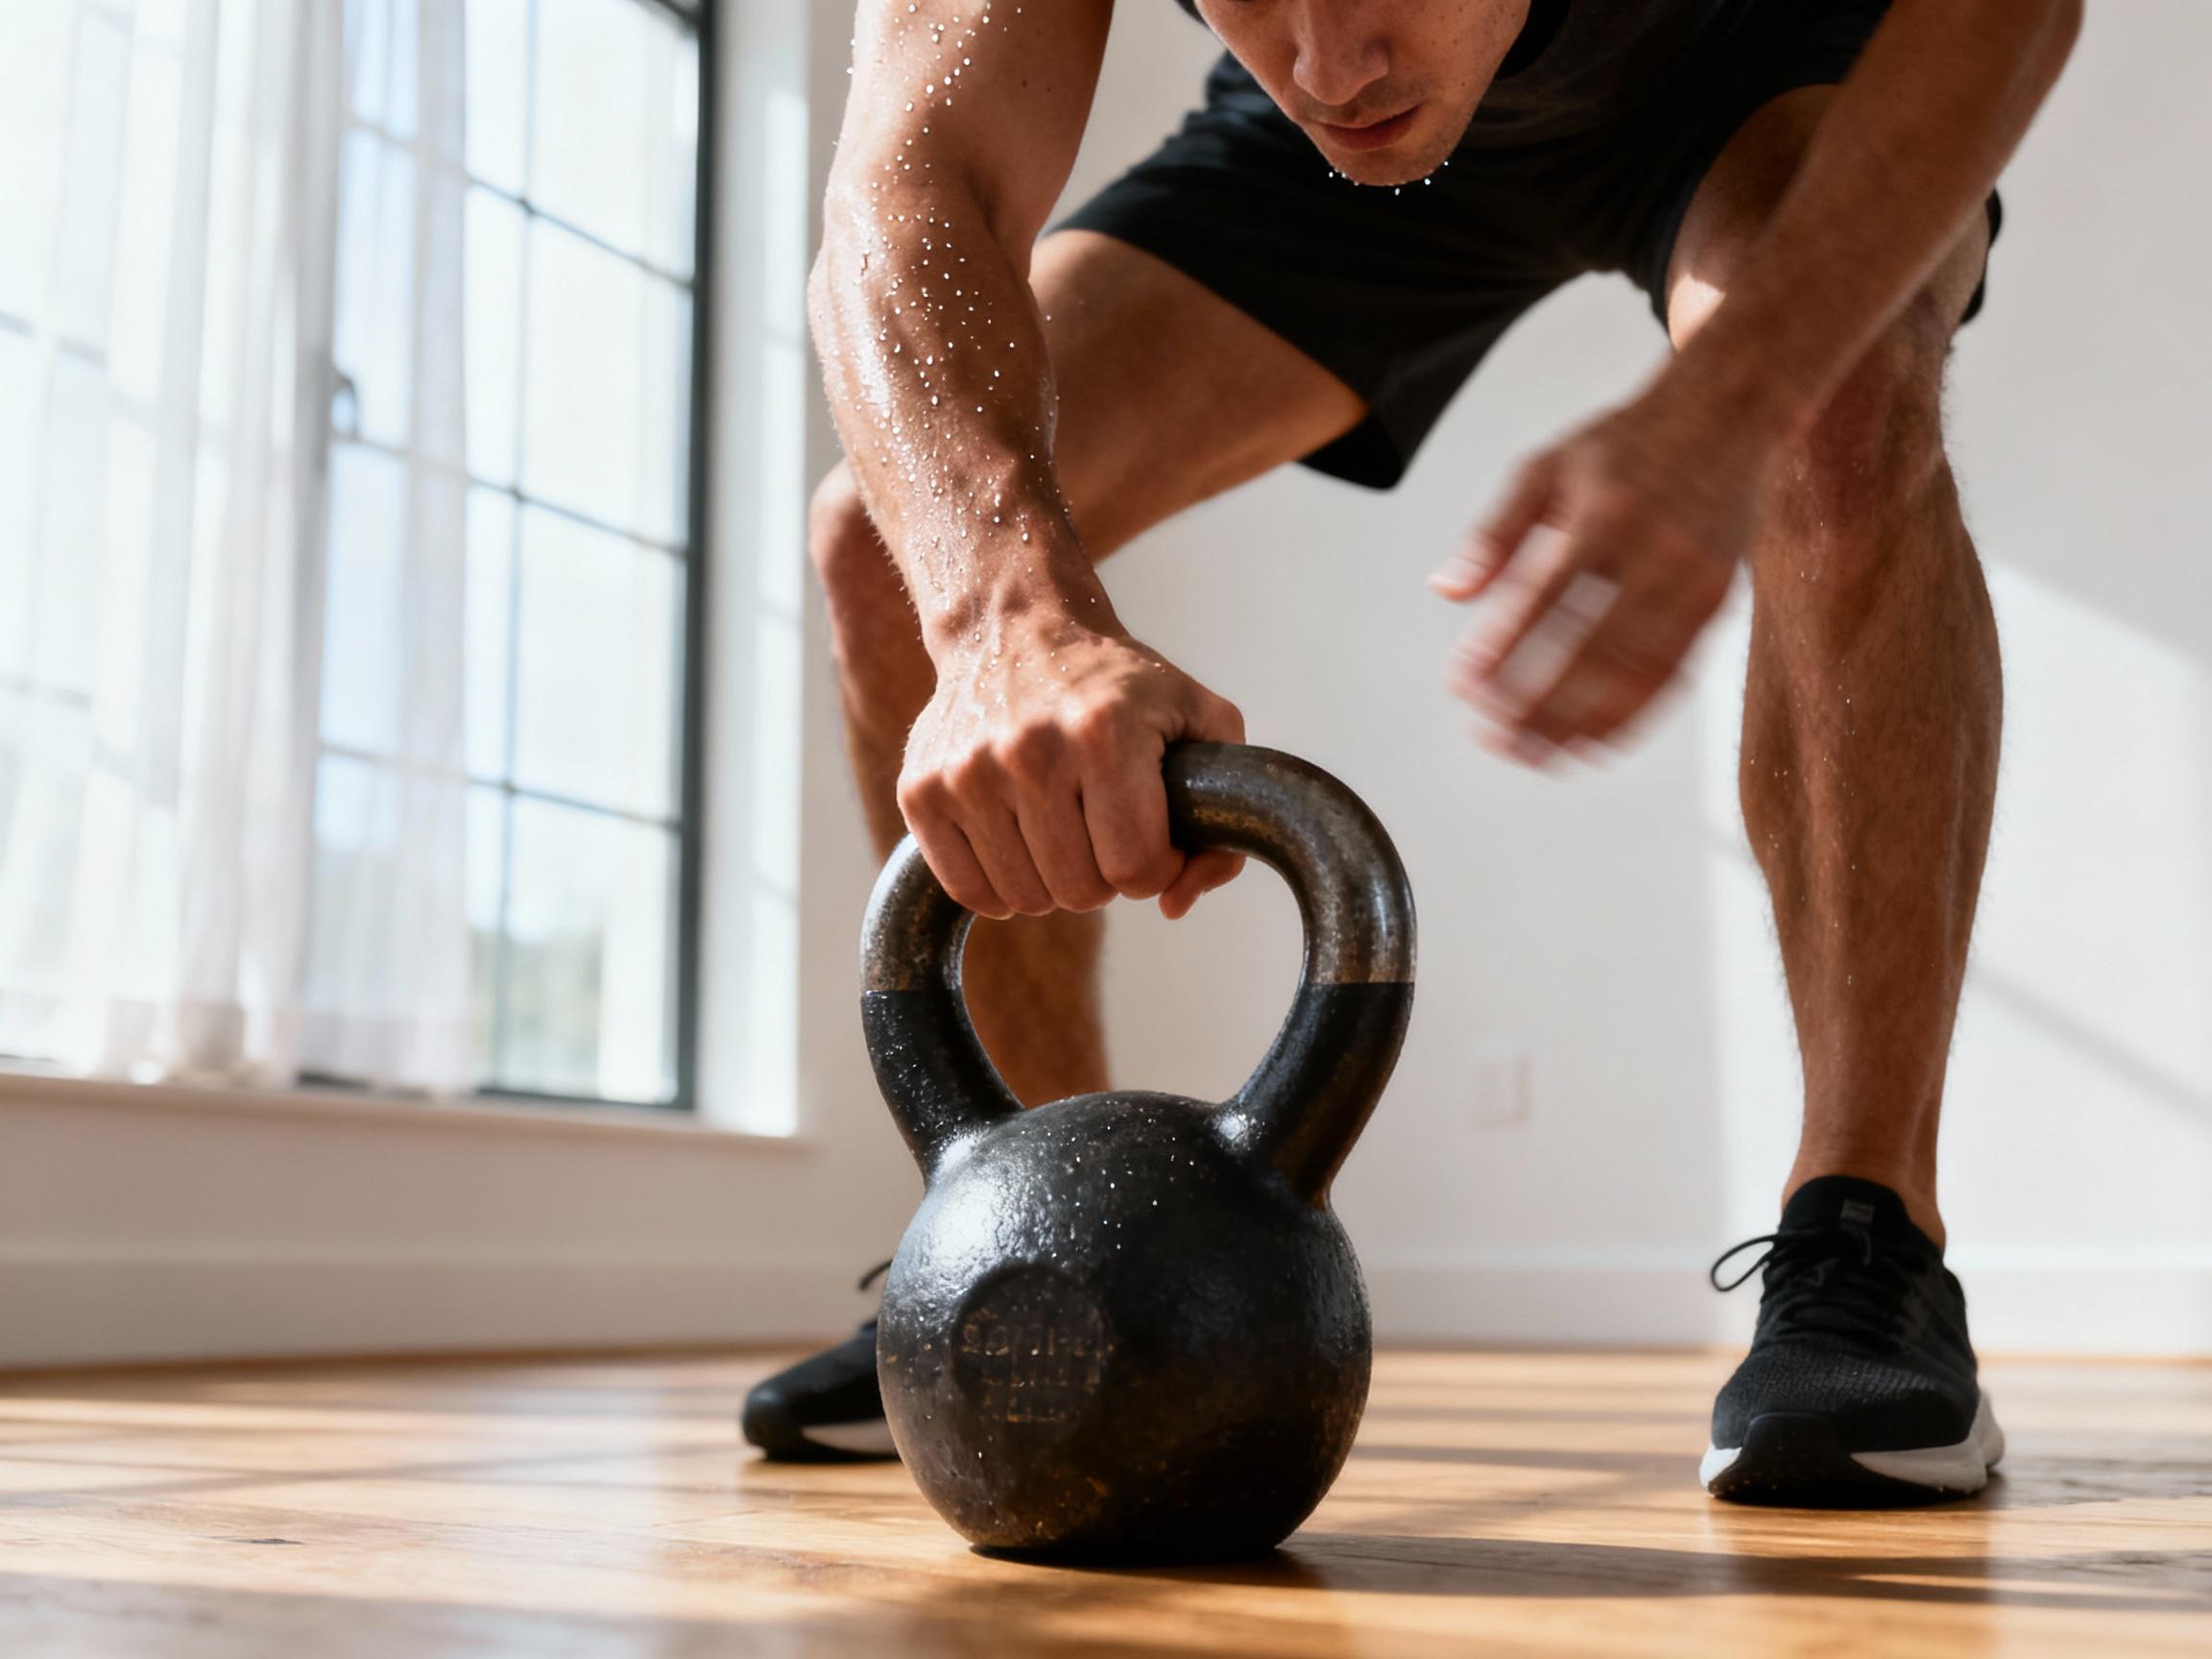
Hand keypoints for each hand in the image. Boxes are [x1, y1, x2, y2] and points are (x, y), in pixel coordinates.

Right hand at [899, 616, 1246, 920]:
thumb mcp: (1199, 722)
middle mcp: (1029, 751)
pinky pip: (968, 891)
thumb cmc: (1119, 685)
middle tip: (1101, 824)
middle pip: (1081, 892)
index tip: (1152, 833)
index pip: (1136, 868)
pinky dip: (999, 883)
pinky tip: (1015, 837)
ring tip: (1059, 823)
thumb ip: (1220, 825)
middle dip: (1105, 874)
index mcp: (1104, 733)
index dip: (1156, 866)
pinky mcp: (920, 790)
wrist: (1014, 627)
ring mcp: (966, 773)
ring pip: (1026, 899)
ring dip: (1052, 878)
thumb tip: (1174, 905)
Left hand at [1431, 388, 1781, 763]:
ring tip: (1532, 754)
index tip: (1461, 685)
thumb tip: (1447, 592)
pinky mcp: (1716, 603)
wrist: (1726, 415)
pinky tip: (1590, 744)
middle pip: (1591, 648)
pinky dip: (1632, 717)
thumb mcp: (1545, 468)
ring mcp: (1693, 580)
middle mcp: (1655, 550)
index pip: (1542, 598)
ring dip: (1580, 723)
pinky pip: (1673, 675)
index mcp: (1604, 513)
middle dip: (1537, 701)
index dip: (1500, 648)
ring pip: (1634, 673)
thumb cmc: (1622, 446)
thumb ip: (1494, 532)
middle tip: (1490, 736)